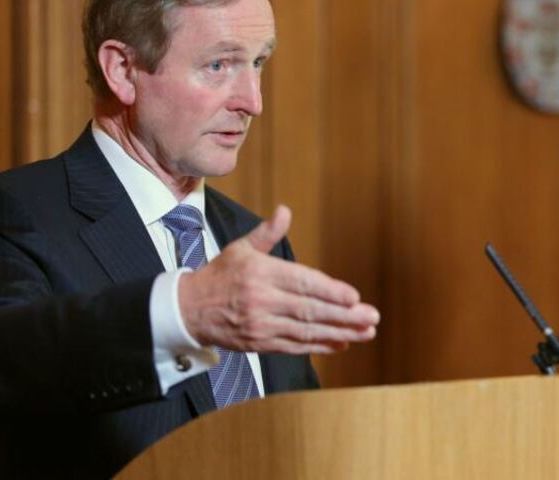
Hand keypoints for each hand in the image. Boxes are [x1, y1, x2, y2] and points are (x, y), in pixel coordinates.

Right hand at [178, 204, 379, 354]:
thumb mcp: (240, 248)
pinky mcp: (260, 344)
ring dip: (339, 333)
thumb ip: (267, 233)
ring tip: (365, 333)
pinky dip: (320, 346)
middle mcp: (261, 300)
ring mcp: (261, 325)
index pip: (302, 283)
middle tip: (371, 318)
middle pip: (310, 310)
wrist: (187, 310)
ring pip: (306, 331)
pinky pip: (295, 347)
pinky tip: (342, 344)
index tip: (355, 297)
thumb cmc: (220, 275)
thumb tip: (284, 211)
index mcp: (260, 273)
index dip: (330, 291)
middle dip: (344, 316)